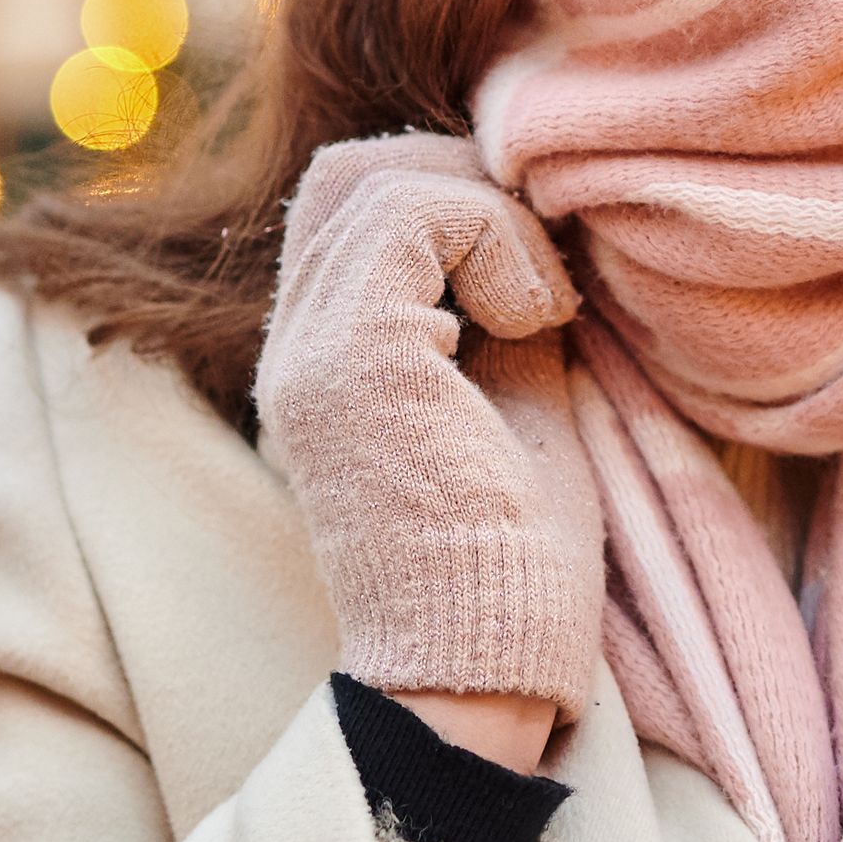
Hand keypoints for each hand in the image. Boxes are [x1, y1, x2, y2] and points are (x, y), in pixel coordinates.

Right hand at [254, 135, 603, 727]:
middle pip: (350, 173)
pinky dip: (494, 241)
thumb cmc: (517, 559)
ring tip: (544, 306)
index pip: (356, 202)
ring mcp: (312, 351)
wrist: (487, 668)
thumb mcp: (517, 394)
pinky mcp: (353, 360)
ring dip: (489, 217)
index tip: (542, 273)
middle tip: (545, 264)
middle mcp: (298, 346)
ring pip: (378, 181)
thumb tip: (541, 220)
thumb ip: (502, 306)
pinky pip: (411, 218)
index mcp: (328, 356)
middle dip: (464, 186)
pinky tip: (538, 319)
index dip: (458, 200)